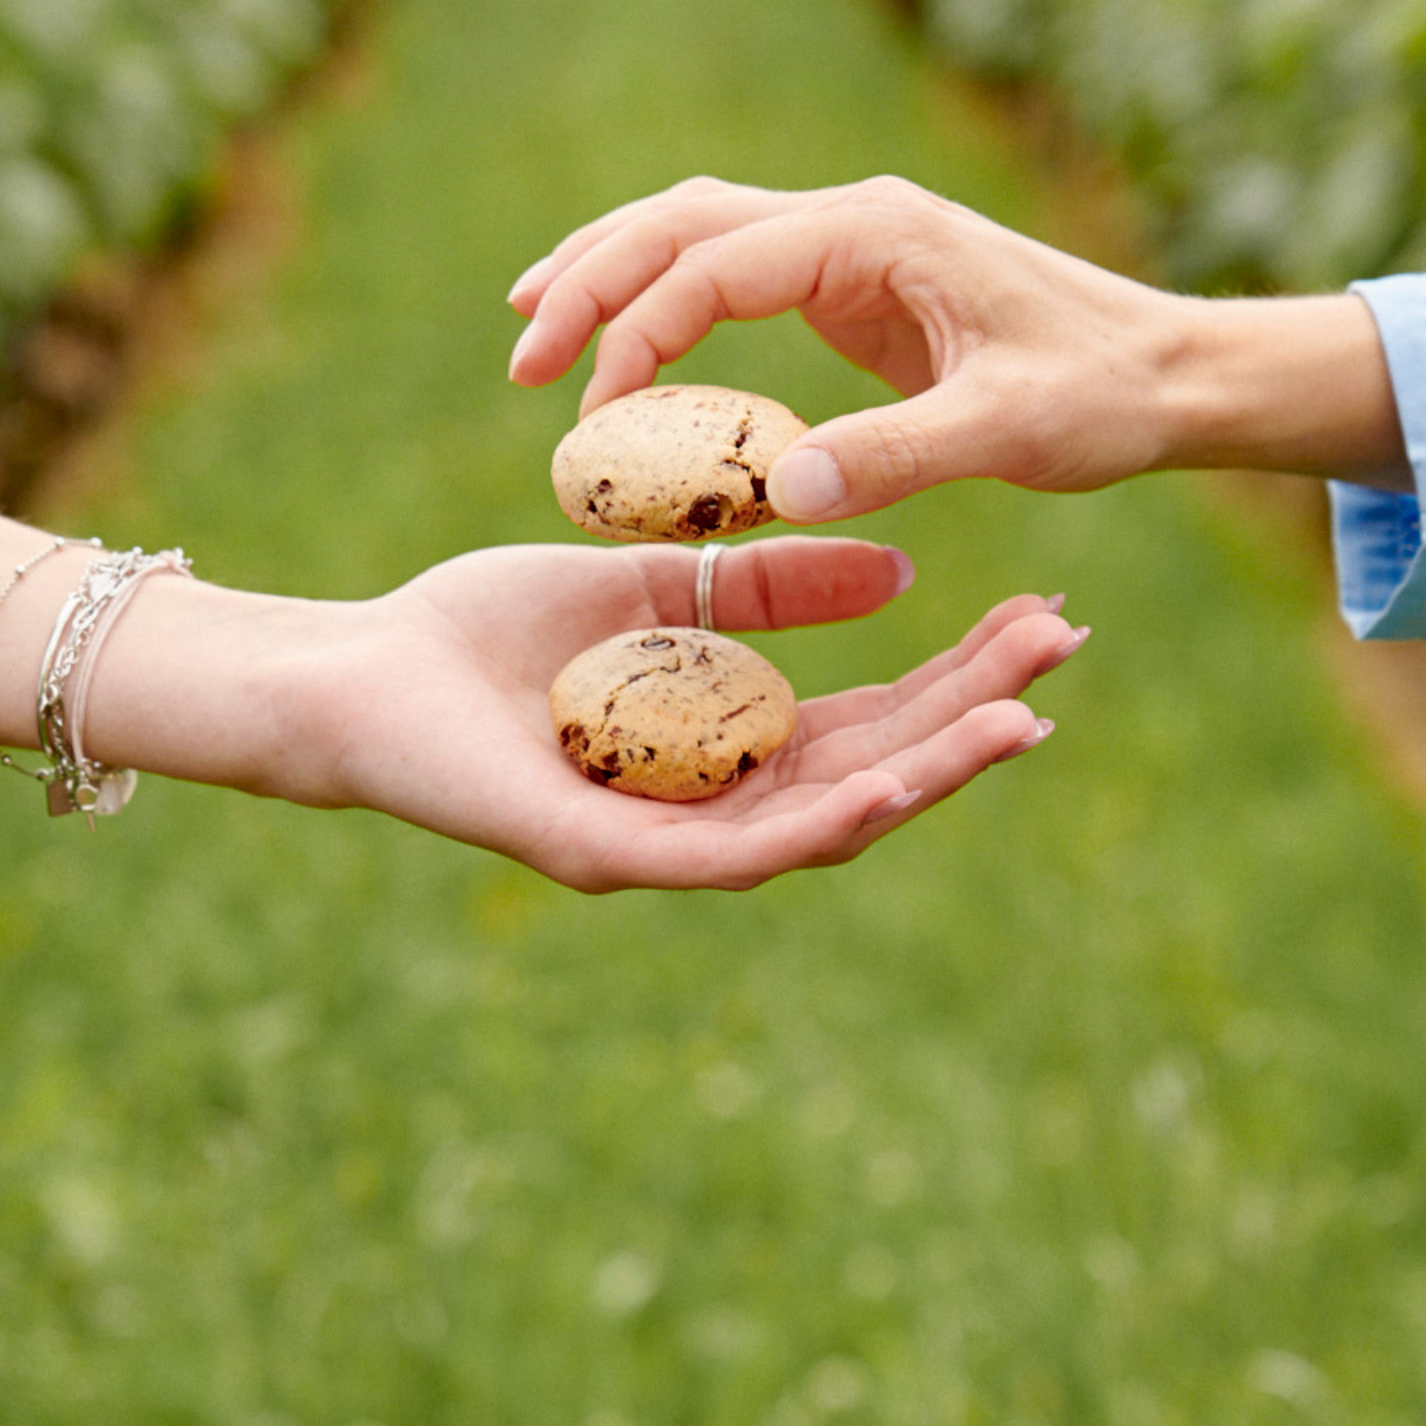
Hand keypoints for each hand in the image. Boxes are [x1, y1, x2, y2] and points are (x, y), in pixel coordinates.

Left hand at [257, 535, 1076, 892]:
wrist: (365, 670)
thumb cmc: (493, 632)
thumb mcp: (654, 585)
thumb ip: (765, 586)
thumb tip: (898, 569)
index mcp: (725, 741)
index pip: (865, 717)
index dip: (955, 675)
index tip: (1037, 619)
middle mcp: (711, 805)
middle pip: (867, 773)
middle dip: (968, 722)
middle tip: (1060, 664)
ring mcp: (664, 840)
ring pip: (820, 826)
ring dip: (923, 779)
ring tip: (1013, 727)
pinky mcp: (605, 856)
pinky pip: (727, 855)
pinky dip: (815, 824)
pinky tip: (885, 787)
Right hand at [506, 176, 1407, 518]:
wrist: (1171, 369)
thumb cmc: (1102, 395)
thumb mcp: (1008, 432)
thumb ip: (896, 456)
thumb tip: (776, 499)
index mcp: (876, 236)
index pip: (716, 263)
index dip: (638, 328)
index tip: (590, 411)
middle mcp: (850, 221)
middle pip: (682, 221)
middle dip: (592, 279)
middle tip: (522, 358)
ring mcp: (849, 245)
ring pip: (696, 232)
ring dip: (614, 273)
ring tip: (533, 329)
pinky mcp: (851, 283)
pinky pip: (730, 274)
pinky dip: (665, 301)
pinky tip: (630, 352)